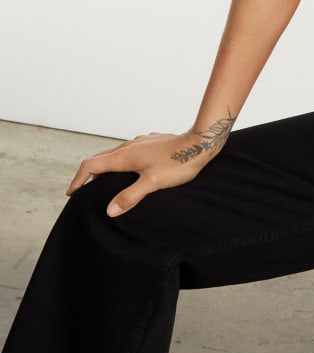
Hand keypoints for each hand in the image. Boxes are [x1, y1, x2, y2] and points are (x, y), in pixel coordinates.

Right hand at [66, 128, 221, 217]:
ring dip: (107, 168)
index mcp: (124, 156)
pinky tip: (133, 171)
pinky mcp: (153, 142)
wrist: (201, 141)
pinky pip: (131, 152)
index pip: (91, 165)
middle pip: (101, 159)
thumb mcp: (152, 183)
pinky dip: (123, 163)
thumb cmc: (178, 162)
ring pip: (116, 154)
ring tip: (107, 183)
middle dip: (91, 175)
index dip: (79, 179)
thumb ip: (130, 196)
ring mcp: (142, 142)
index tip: (72, 193)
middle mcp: (129, 146)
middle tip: (86, 191)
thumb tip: (109, 210)